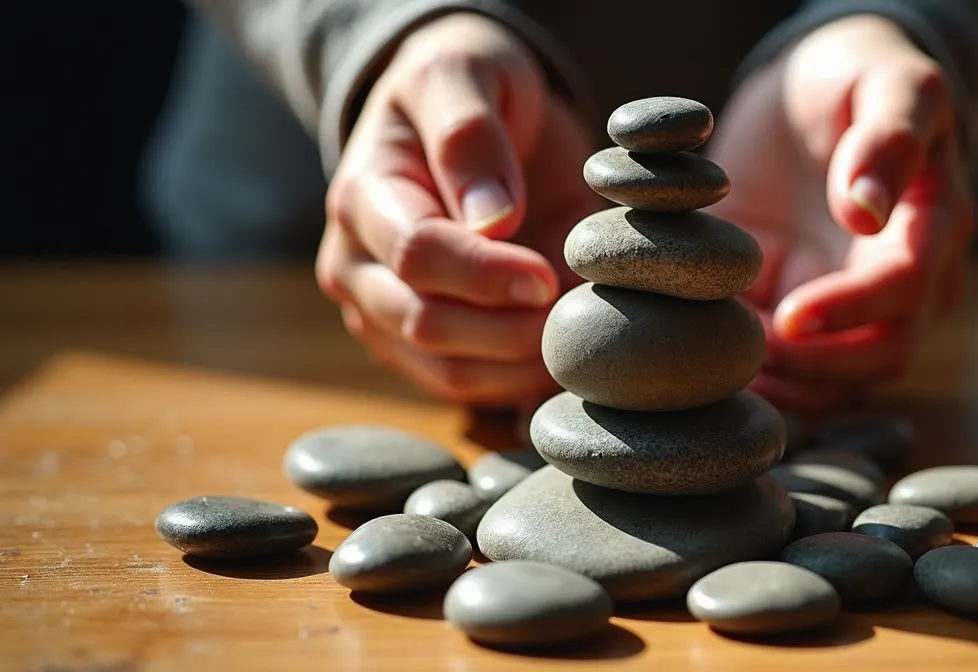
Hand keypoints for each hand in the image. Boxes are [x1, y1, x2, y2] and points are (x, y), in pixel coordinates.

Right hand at [316, 13, 599, 407]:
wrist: (462, 116)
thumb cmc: (465, 85)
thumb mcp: (465, 74)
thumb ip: (470, 137)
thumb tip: (493, 219)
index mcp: (362, 198)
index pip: (416, 256)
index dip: (487, 273)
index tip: (548, 270)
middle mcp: (357, 268)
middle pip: (427, 324)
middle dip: (511, 325)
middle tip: (573, 299)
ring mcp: (384, 315)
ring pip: (450, 373)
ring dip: (523, 359)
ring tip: (576, 319)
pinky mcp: (422, 350)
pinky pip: (473, 389)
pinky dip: (524, 379)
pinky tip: (564, 344)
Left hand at [708, 15, 975, 415]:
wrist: (821, 96)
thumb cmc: (859, 78)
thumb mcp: (884, 81)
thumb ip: (888, 137)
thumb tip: (866, 208)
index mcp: (933, 226)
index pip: (904, 289)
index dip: (849, 310)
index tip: (786, 316)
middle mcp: (909, 282)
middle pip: (881, 356)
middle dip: (815, 369)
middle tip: (742, 356)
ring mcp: (859, 309)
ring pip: (841, 384)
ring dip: (787, 392)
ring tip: (721, 376)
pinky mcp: (810, 320)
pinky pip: (797, 378)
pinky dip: (764, 388)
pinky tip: (713, 375)